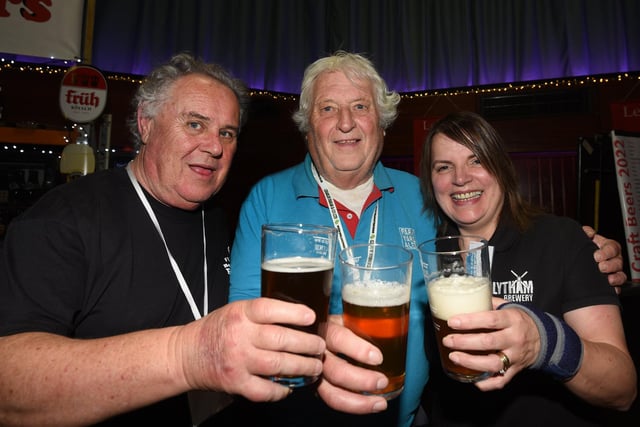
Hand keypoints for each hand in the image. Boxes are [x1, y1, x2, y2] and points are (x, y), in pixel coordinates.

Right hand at [178, 298, 324, 401]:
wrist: (186, 354)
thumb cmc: (217, 329)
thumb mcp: (236, 310)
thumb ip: (262, 312)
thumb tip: (300, 315)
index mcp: (240, 314)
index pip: (269, 310)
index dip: (294, 313)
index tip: (311, 317)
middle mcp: (239, 337)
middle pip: (280, 339)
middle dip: (307, 344)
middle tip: (320, 347)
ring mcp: (238, 362)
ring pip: (278, 365)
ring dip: (303, 367)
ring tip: (315, 366)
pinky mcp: (235, 383)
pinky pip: (265, 390)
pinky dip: (282, 390)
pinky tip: (292, 386)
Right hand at [316, 315, 387, 413]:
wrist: (315, 333)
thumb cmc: (338, 325)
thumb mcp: (346, 317)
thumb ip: (362, 322)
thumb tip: (395, 324)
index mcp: (325, 329)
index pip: (338, 338)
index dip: (358, 349)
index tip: (378, 358)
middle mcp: (316, 353)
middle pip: (336, 371)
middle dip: (362, 381)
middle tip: (382, 381)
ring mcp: (314, 372)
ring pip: (332, 394)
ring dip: (359, 401)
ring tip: (380, 402)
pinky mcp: (316, 386)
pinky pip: (334, 400)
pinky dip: (354, 406)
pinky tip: (371, 404)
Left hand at [442, 298, 540, 390]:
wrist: (544, 338)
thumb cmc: (519, 320)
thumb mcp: (509, 306)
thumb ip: (489, 303)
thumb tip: (465, 299)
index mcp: (512, 320)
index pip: (490, 320)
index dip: (470, 321)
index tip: (452, 321)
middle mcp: (514, 339)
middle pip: (488, 342)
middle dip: (464, 342)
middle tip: (448, 340)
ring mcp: (515, 357)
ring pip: (493, 363)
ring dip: (470, 362)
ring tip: (453, 357)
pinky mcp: (515, 371)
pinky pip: (500, 381)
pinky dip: (485, 383)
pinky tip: (470, 378)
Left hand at [582, 225, 626, 288]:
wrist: (577, 263)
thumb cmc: (584, 249)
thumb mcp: (584, 239)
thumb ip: (586, 232)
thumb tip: (590, 233)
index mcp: (608, 247)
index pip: (612, 247)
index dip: (606, 252)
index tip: (596, 256)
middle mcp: (613, 259)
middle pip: (618, 262)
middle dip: (610, 265)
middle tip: (601, 267)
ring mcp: (614, 272)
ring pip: (621, 275)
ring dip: (615, 278)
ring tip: (608, 280)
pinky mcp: (612, 283)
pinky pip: (617, 287)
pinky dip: (615, 289)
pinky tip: (611, 290)